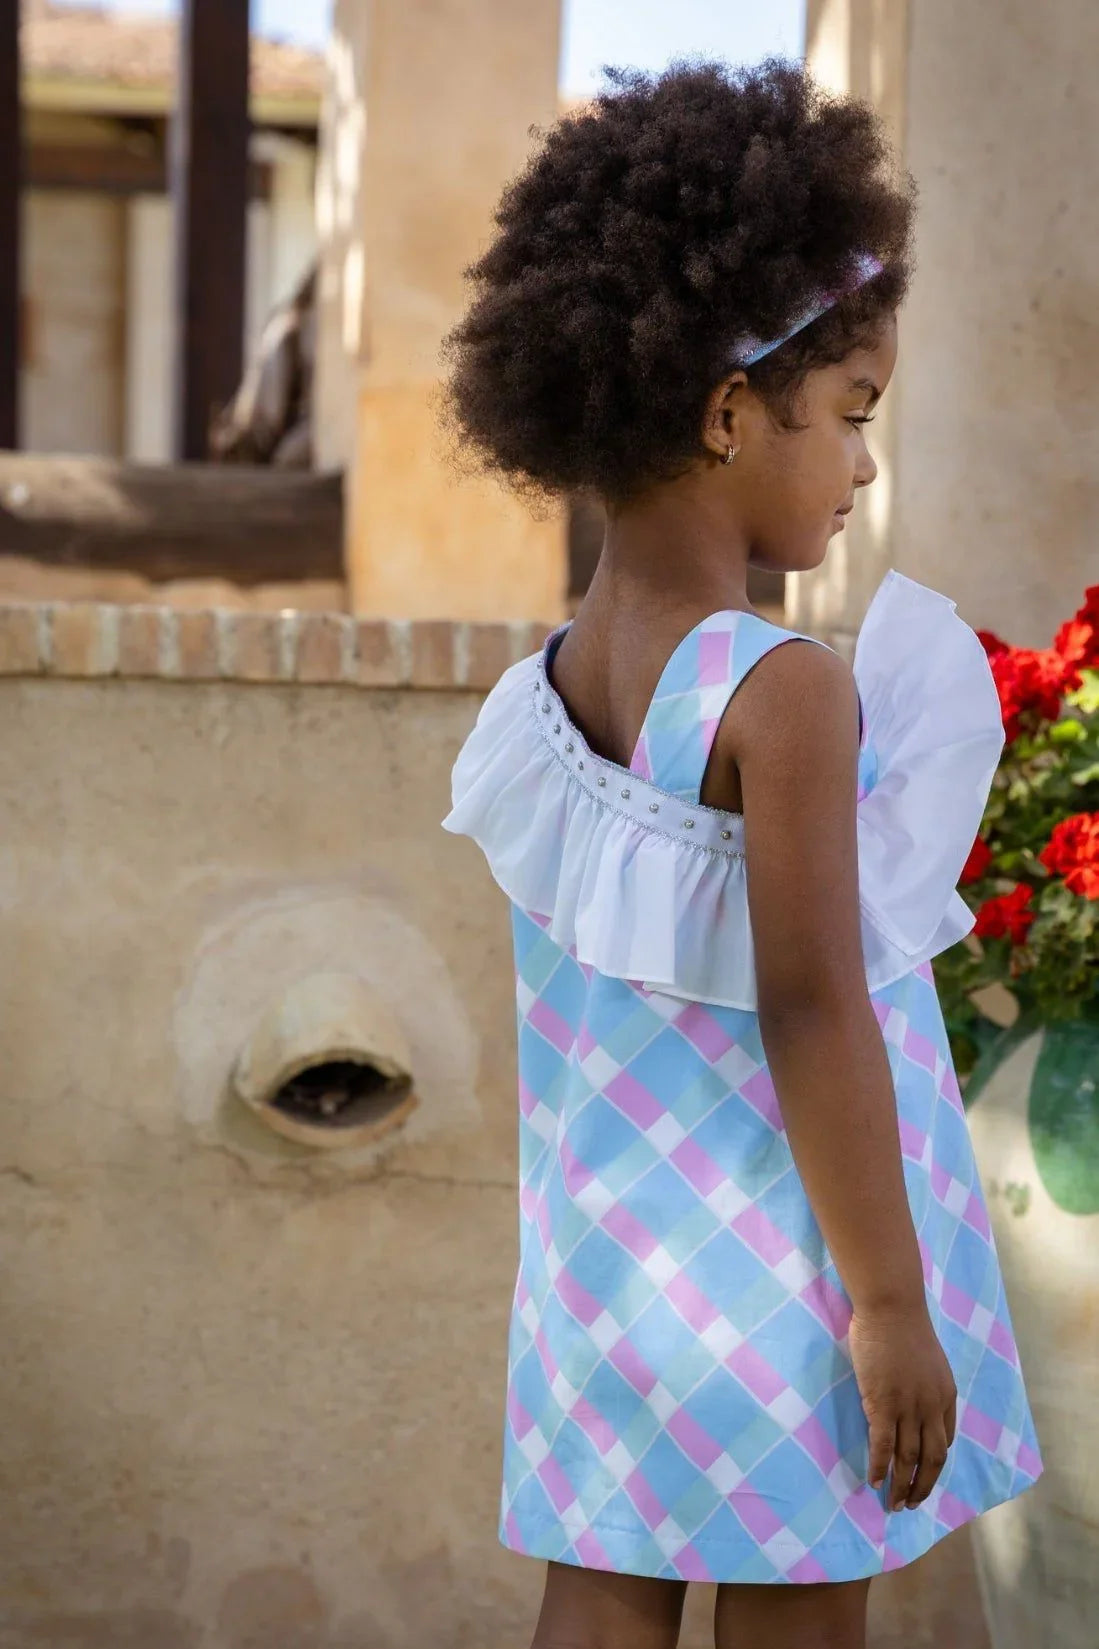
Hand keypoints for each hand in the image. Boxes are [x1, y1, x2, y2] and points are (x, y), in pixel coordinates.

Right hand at [848, 1304, 957, 1510]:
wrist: (892, 1308)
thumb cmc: (904, 1326)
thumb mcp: (928, 1360)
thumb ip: (924, 1384)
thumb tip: (912, 1397)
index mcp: (945, 1396)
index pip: (944, 1440)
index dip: (934, 1462)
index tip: (923, 1474)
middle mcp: (932, 1408)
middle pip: (932, 1459)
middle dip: (922, 1486)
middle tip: (910, 1504)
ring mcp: (908, 1409)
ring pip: (908, 1458)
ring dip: (902, 1485)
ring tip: (893, 1504)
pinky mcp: (883, 1405)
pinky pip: (883, 1446)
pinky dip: (879, 1468)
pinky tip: (874, 1482)